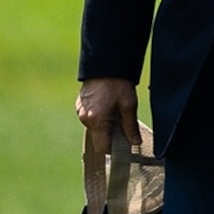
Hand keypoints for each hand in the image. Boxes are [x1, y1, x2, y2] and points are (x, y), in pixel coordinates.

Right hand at [77, 77, 137, 213]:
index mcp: (97, 121)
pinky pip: (89, 119)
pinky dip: (98, 118)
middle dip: (110, 137)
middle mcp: (85, 118)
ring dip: (104, 127)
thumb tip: (135, 144)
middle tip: (123, 128)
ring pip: (93, 129)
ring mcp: (80, 112)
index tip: (124, 148)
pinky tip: (107, 107)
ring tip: (116, 114)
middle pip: (98, 139)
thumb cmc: (118, 84)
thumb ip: (130, 126)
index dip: (113, 150)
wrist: (105, 63)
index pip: (102, 147)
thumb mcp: (129, 105)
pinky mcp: (79, 106)